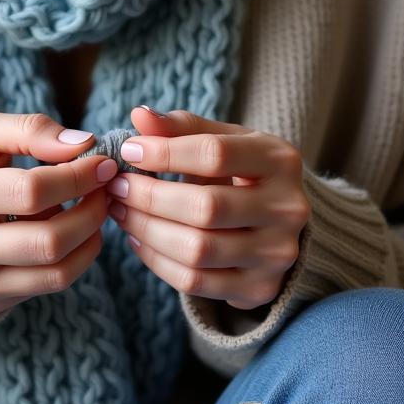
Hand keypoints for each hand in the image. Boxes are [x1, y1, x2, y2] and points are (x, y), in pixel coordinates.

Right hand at [0, 111, 118, 315]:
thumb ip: (30, 129)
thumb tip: (83, 144)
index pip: (32, 191)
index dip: (78, 176)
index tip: (102, 162)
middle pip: (49, 239)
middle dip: (92, 211)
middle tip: (105, 188)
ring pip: (56, 270)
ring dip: (90, 237)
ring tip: (92, 209)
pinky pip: (50, 284)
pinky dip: (76, 257)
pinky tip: (72, 232)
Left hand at [104, 106, 310, 310]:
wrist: (277, 224)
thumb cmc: (240, 173)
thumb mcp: (222, 140)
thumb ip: (182, 127)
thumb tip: (139, 115)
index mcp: (280, 161)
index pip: (215, 154)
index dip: (165, 153)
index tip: (128, 151)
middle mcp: (287, 209)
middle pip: (205, 207)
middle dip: (149, 197)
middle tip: (116, 186)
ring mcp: (276, 254)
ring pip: (197, 249)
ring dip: (146, 229)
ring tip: (120, 211)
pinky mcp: (260, 288)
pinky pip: (195, 281)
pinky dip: (156, 260)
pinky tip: (138, 239)